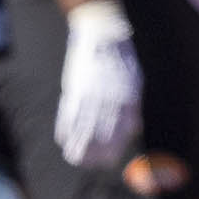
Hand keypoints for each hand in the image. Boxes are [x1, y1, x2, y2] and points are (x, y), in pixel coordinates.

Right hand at [55, 0, 142, 166]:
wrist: (103, 33)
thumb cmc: (122, 60)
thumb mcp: (136, 81)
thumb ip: (134, 106)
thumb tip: (134, 130)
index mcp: (128, 94)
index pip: (122, 128)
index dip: (115, 147)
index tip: (109, 161)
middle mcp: (110, 95)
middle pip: (102, 130)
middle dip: (96, 150)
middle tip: (90, 165)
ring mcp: (91, 91)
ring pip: (83, 124)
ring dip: (78, 144)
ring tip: (74, 159)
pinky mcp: (75, 87)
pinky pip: (68, 112)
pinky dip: (65, 128)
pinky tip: (63, 140)